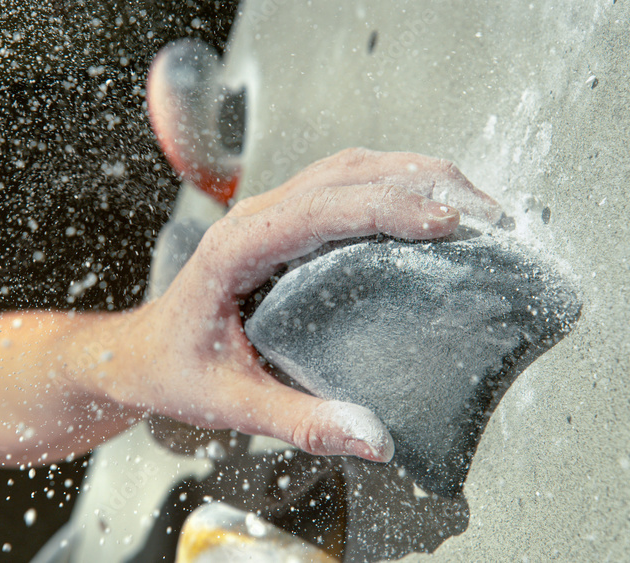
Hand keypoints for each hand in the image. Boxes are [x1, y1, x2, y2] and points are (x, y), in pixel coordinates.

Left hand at [96, 148, 501, 461]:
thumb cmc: (176, 371)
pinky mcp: (288, 224)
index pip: (318, 211)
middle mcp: (255, 219)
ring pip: (350, 169)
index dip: (386, 208)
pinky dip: (397, 187)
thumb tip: (375, 440)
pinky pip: (346, 187)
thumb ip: (301, 422)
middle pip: (345, 175)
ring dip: (416, 176)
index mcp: (236, 249)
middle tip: (486, 216)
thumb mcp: (231, 404)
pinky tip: (435, 211)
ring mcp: (271, 215)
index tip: (447, 223)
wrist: (142, 355)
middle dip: (422, 183)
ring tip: (477, 206)